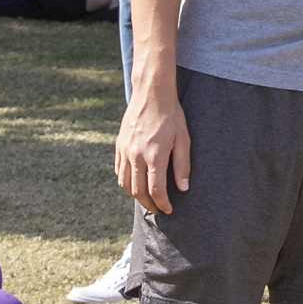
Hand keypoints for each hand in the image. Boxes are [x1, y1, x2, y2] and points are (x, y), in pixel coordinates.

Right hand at [115, 85, 191, 211]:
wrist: (151, 93)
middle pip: (138, 192)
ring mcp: (125, 151)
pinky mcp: (119, 145)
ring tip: (147, 199)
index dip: (163, 204)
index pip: (156, 191)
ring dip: (135, 196)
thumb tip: (183, 189)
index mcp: (154, 155)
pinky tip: (135, 183)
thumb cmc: (172, 115)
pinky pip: (118, 171)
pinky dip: (125, 182)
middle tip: (158, 209)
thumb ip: (182, 165)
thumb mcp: (183, 139)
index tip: (169, 209)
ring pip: (124, 184)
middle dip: (149, 205)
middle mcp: (136, 156)